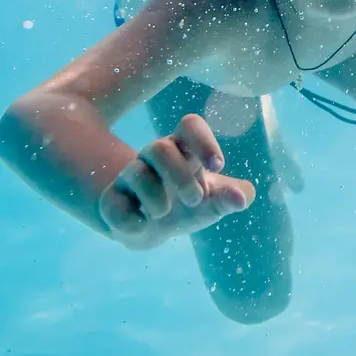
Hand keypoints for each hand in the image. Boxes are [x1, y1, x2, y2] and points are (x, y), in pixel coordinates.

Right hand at [98, 114, 255, 249]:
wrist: (152, 229)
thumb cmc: (187, 206)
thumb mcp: (212, 204)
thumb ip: (229, 198)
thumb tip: (243, 197)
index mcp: (183, 150)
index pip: (190, 125)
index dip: (204, 141)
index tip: (218, 166)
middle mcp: (153, 156)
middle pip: (159, 148)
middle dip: (180, 177)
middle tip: (195, 200)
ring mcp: (129, 176)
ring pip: (136, 174)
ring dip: (157, 201)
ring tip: (164, 214)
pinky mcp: (111, 200)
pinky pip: (114, 205)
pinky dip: (133, 221)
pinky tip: (143, 225)